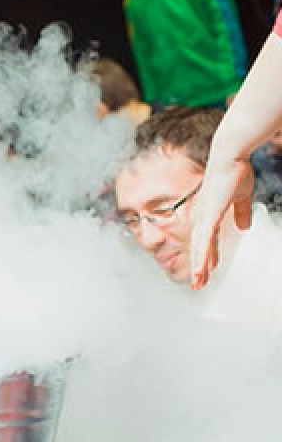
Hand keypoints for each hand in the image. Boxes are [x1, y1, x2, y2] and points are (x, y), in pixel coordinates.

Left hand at [190, 159, 254, 288]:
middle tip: (197, 284)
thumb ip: (240, 213)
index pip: (207, 240)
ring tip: (197, 283)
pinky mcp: (209, 216)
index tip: (208, 269)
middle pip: (200, 248)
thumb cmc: (235, 172)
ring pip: (200, 249)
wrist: (230, 156)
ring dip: (199, 267)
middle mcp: (203, 217)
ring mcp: (204, 217)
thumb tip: (244, 227)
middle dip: (199, 267)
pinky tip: (201, 269)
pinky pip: (205, 241)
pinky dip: (202, 256)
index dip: (207, 255)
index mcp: (209, 214)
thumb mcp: (241, 197)